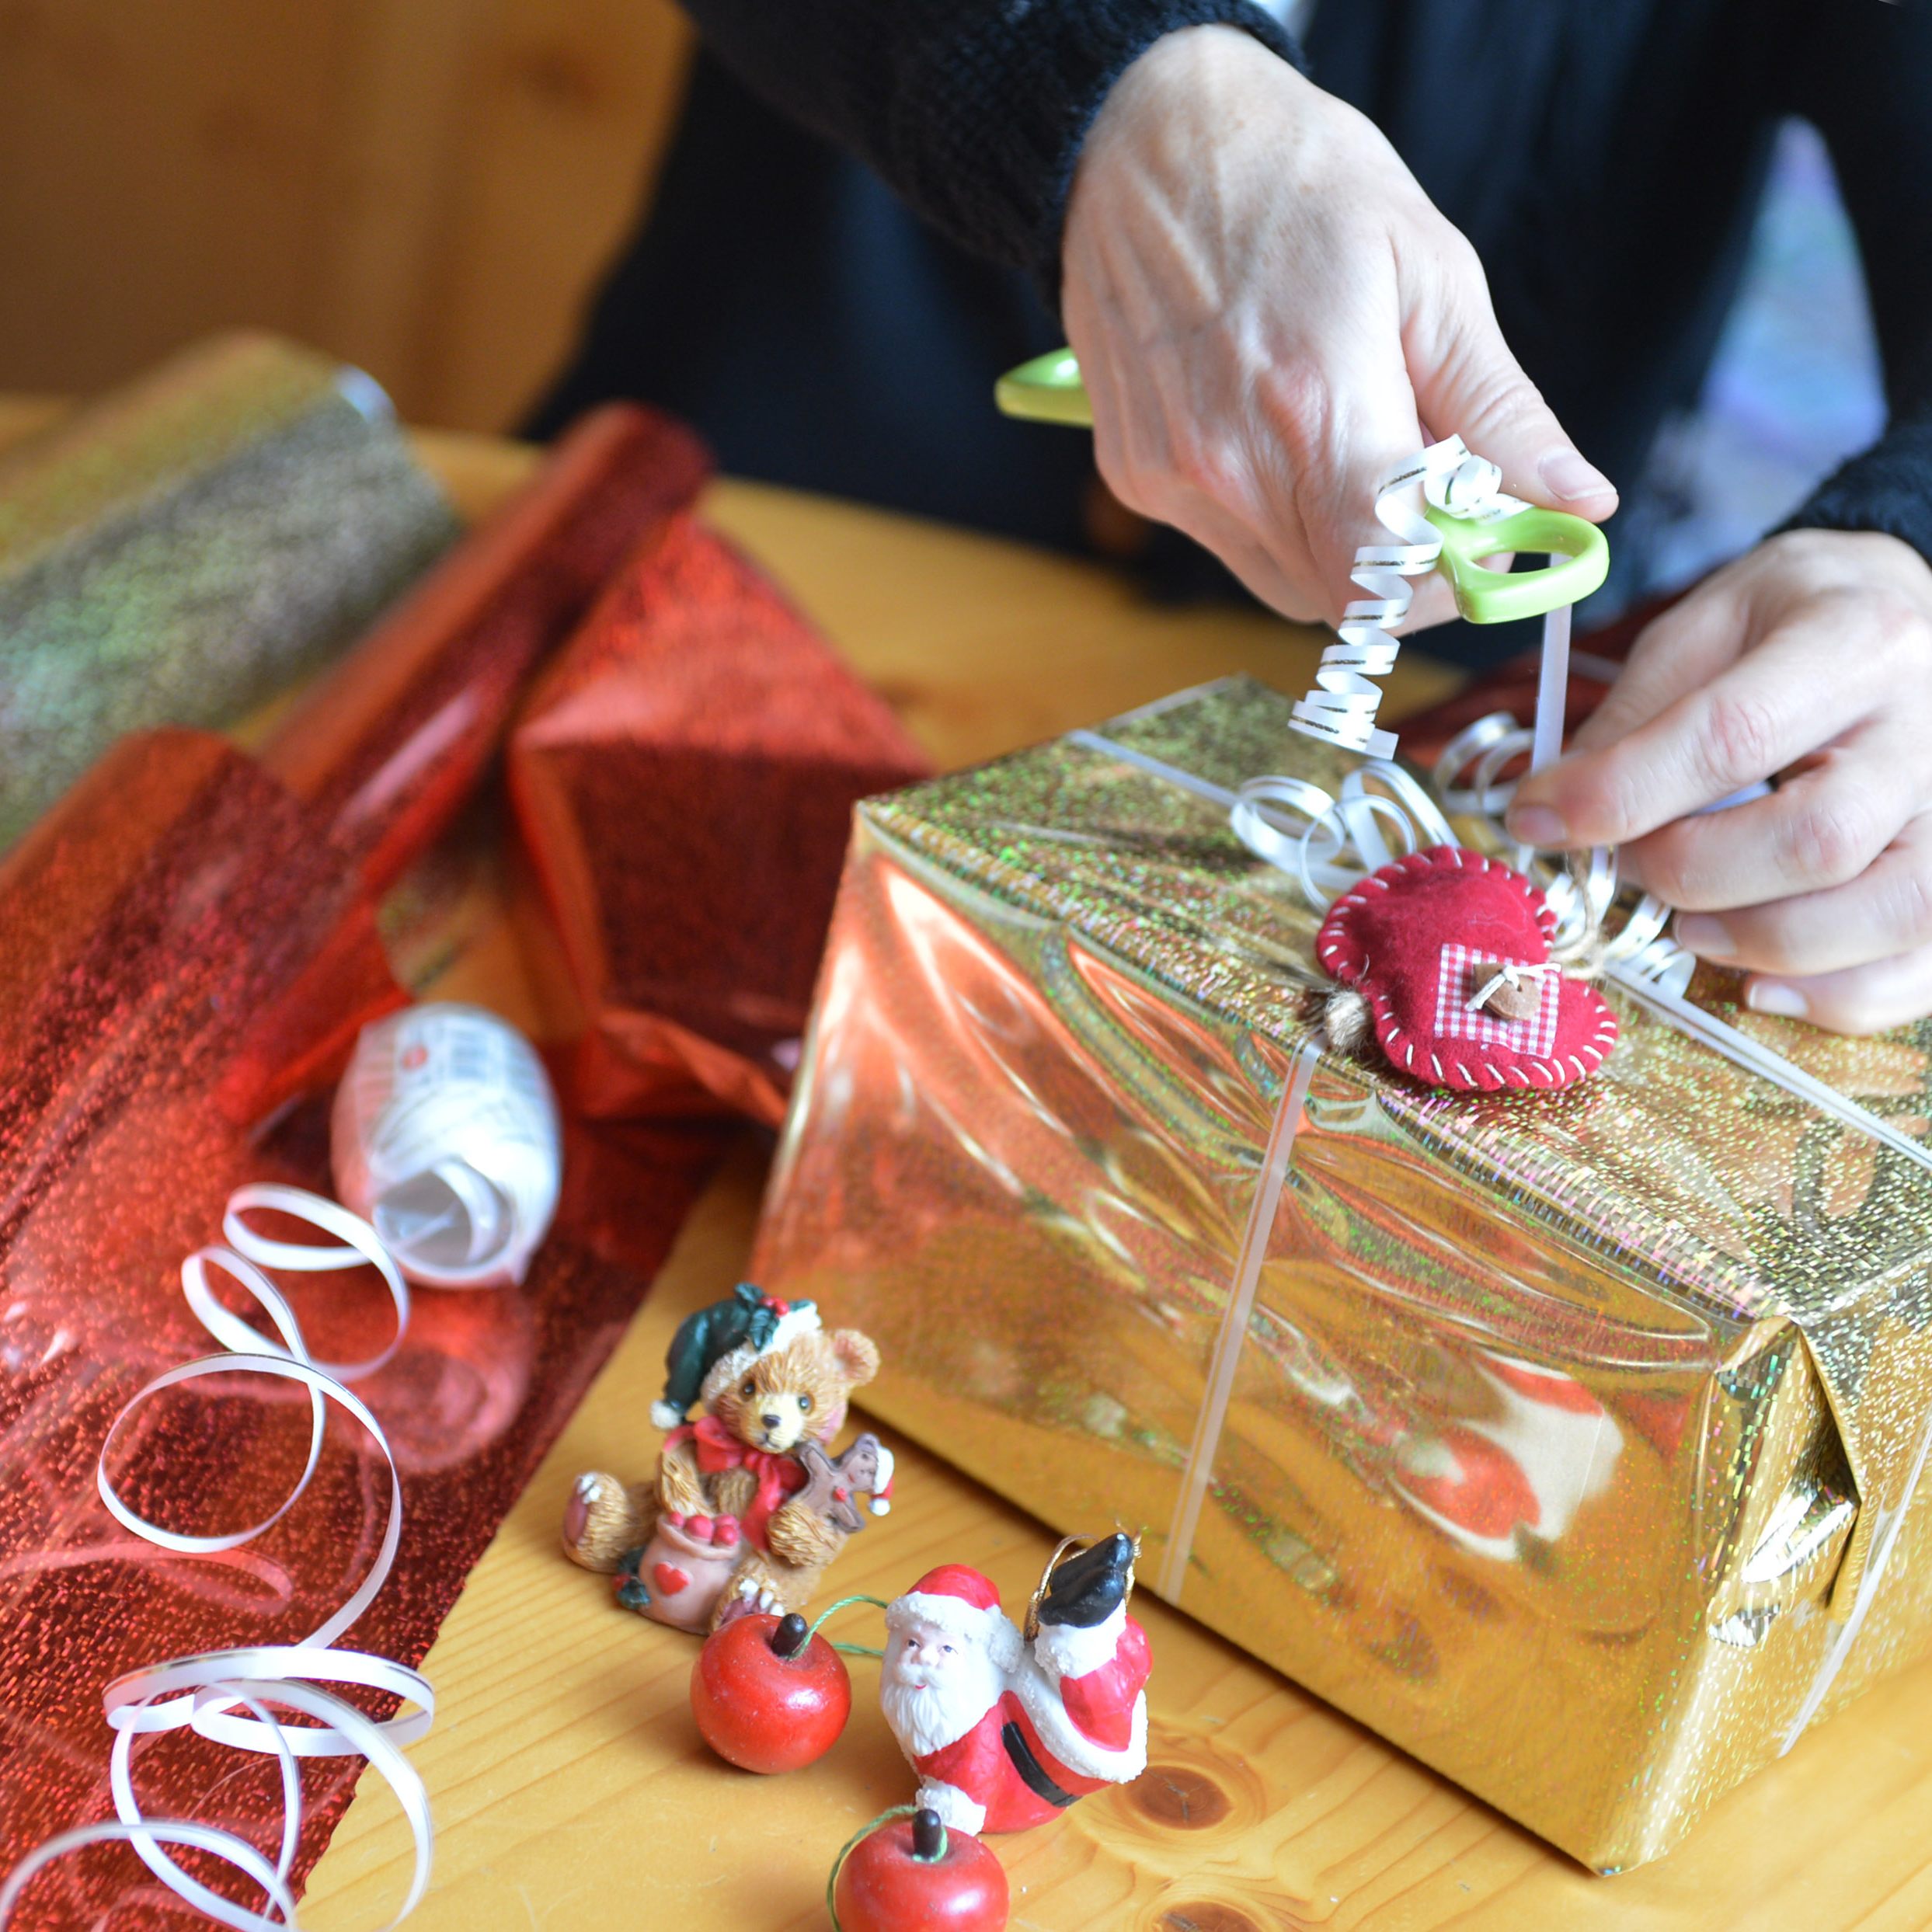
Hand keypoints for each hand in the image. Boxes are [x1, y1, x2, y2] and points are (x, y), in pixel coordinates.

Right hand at [1061, 25, 1615, 627]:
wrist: (1143, 144)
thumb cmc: (1296, 185)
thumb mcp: (1431, 271)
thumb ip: (1501, 408)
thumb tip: (1578, 501)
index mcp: (1318, 407)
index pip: (1394, 578)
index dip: (1453, 579)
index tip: (1488, 529)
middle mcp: (1232, 465)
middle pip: (1347, 597)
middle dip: (1407, 561)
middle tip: (1429, 478)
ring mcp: (1173, 480)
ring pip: (1289, 585)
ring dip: (1342, 544)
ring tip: (1351, 440)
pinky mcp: (1137, 480)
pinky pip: (1233, 545)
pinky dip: (1279, 514)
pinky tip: (1279, 427)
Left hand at [1507, 530, 1931, 1033]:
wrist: (1905, 612)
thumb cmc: (1796, 621)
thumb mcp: (1706, 626)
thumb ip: (1637, 715)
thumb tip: (1556, 811)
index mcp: (1855, 638)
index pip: (1732, 736)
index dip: (1620, 794)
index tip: (1539, 819)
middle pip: (1814, 839)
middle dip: (1692, 873)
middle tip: (1634, 867)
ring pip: (1884, 913)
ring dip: (1761, 943)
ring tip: (1692, 927)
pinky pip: (1923, 964)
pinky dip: (1837, 998)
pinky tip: (1761, 981)